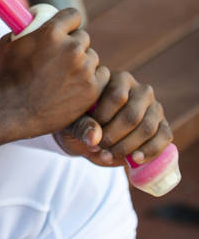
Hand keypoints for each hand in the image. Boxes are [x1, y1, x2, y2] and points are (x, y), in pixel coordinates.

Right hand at [0, 7, 109, 147]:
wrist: (14, 111)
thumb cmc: (7, 77)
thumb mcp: (7, 43)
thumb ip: (23, 28)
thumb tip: (30, 19)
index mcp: (51, 32)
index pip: (73, 15)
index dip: (69, 21)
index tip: (66, 29)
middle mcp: (71, 47)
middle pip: (83, 37)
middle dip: (74, 44)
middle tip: (63, 57)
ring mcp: (84, 68)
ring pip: (92, 57)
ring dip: (83, 62)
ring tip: (66, 75)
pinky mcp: (92, 88)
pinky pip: (102, 75)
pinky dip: (93, 79)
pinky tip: (79, 84)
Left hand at [55, 71, 172, 166]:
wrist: (95, 138)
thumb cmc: (81, 122)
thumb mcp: (74, 122)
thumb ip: (81, 126)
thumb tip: (94, 136)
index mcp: (119, 79)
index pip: (116, 96)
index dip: (103, 118)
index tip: (88, 131)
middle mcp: (140, 90)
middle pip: (132, 115)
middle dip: (113, 136)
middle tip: (98, 148)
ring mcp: (154, 108)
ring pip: (147, 128)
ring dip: (127, 147)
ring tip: (107, 155)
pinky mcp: (163, 126)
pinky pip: (164, 138)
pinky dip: (150, 151)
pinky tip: (135, 159)